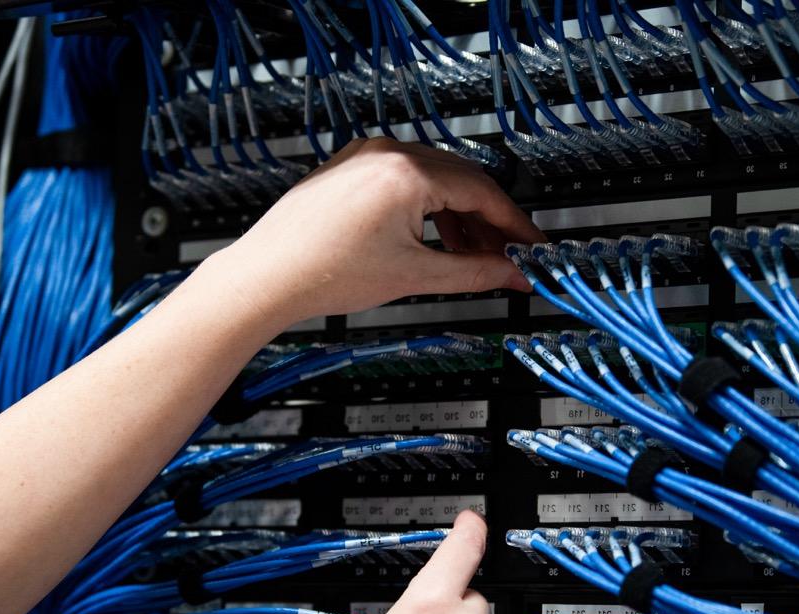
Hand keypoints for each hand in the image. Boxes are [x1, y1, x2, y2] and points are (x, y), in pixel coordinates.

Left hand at [218, 138, 544, 321]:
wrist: (267, 276)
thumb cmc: (322, 272)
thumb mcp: (413, 276)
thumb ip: (473, 273)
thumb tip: (510, 274)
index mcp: (407, 173)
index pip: (483, 192)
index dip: (514, 225)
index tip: (531, 247)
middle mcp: (387, 152)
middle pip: (463, 181)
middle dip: (489, 222)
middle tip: (508, 257)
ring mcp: (366, 156)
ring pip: (436, 179)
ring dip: (460, 216)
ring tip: (472, 256)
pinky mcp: (351, 167)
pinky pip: (407, 179)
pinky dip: (429, 207)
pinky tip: (436, 239)